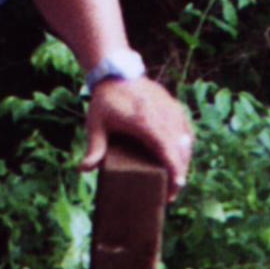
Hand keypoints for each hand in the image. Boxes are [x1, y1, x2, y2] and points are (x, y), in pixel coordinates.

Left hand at [84, 77, 193, 194]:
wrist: (116, 74)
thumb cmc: (104, 102)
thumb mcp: (95, 125)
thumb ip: (94, 148)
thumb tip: (84, 170)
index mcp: (144, 120)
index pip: (165, 147)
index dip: (174, 167)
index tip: (176, 186)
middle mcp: (162, 114)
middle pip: (179, 147)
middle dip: (180, 172)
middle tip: (172, 195)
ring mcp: (171, 109)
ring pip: (186, 139)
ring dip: (184, 160)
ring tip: (176, 181)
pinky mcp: (174, 107)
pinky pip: (185, 130)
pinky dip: (185, 146)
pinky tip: (181, 160)